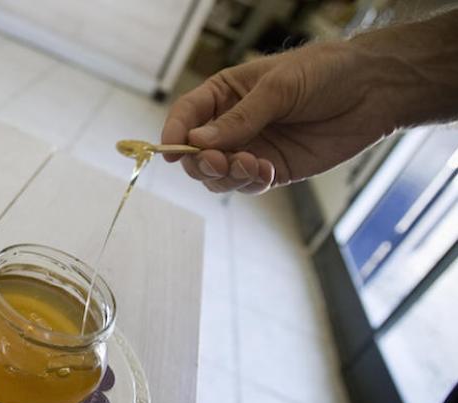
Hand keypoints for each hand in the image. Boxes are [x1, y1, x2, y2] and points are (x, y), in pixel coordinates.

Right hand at [161, 41, 399, 193]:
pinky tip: (266, 171)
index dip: (174, 132)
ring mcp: (250, 148)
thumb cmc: (324, 73)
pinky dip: (249, 183)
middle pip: (196, 153)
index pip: (187, 115)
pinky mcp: (271, 170)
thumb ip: (239, 119)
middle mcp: (231, 124)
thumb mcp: (277, 89)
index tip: (171, 151)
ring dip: (226, 176)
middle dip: (202, 161)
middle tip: (220, 161)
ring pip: (217, 175)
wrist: (374, 90)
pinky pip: (246, 185)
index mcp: (225, 94)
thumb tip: (198, 142)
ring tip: (251, 165)